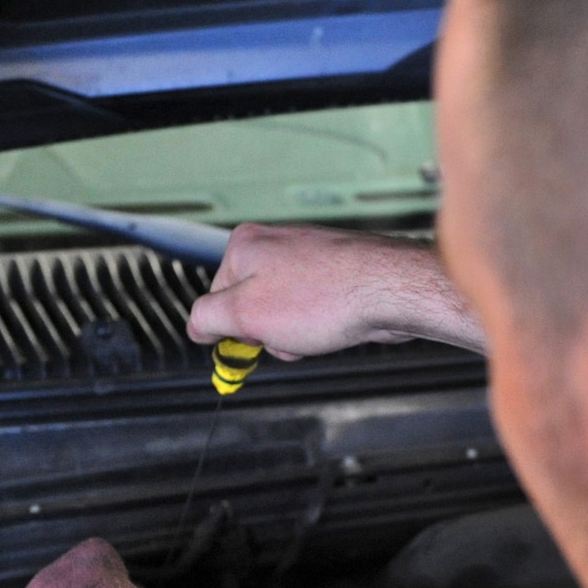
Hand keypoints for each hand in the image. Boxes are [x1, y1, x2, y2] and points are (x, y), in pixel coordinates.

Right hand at [187, 222, 485, 358]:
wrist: (391, 291)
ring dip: (293, 333)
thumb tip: (196, 325)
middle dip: (266, 332)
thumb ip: (207, 318)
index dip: (231, 329)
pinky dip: (319, 325)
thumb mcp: (245, 315)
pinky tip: (333, 327)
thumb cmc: (325, 298)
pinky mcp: (336, 272)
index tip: (244, 344)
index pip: (214, 299)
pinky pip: (312, 309)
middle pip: (250, 305)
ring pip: (283, 311)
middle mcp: (276, 243)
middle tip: (286, 335)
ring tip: (315, 330)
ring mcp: (308, 256)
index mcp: (245, 245)